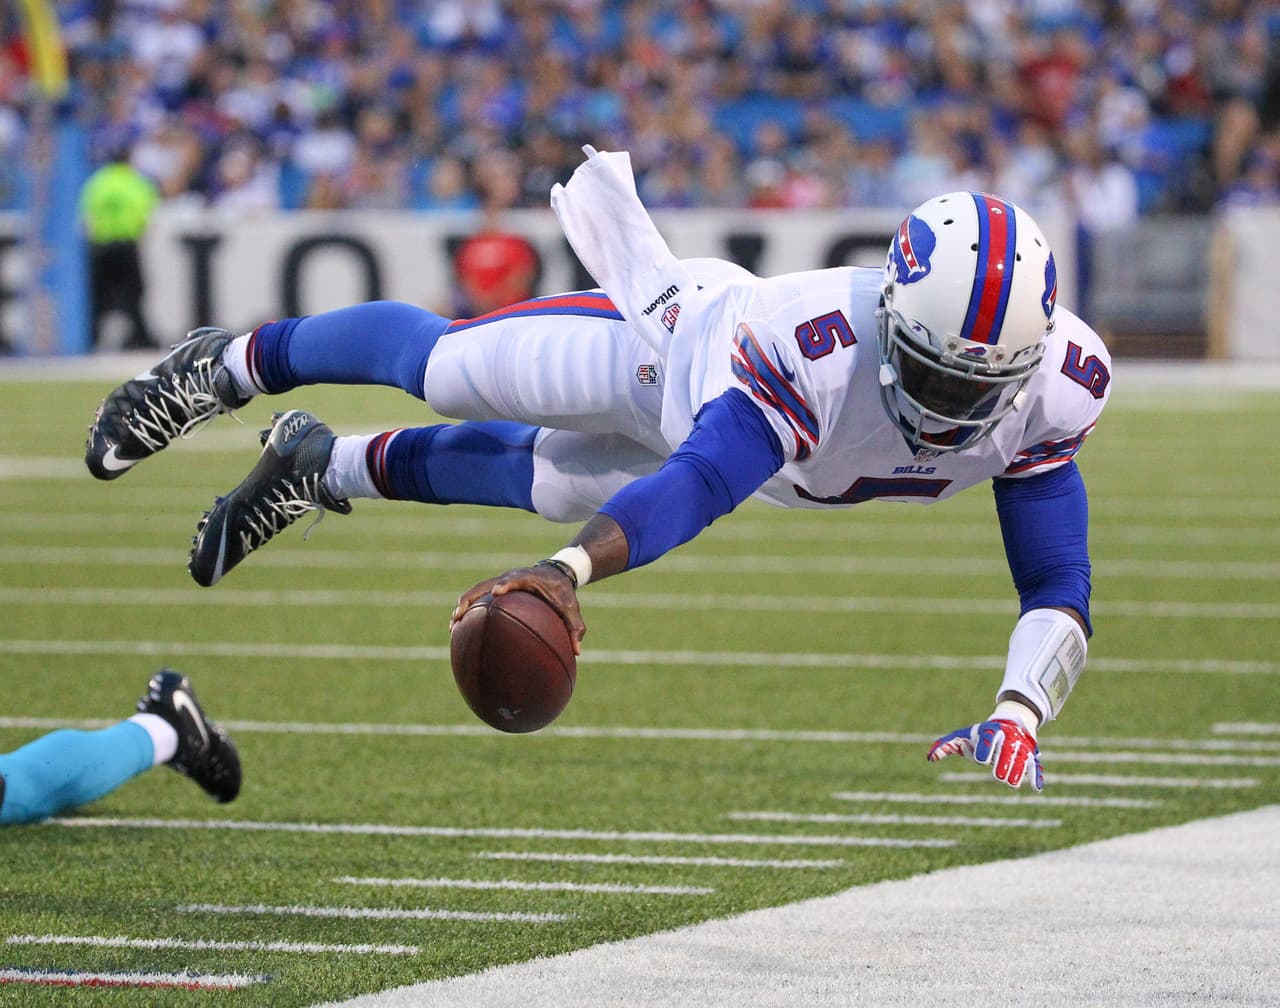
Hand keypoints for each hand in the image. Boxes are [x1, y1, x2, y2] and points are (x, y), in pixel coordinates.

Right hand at [450, 564, 585, 655]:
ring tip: (452, 625)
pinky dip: (468, 608)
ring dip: (463, 605)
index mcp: (528, 578)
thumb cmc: (563, 593)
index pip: (515, 578)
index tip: (497, 591)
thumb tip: (578, 651)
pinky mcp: (496, 587)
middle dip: (471, 598)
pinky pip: (478, 596)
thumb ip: (576, 627)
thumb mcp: (571, 608)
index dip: (505, 583)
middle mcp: (510, 577)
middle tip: (459, 614)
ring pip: (476, 590)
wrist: (556, 573)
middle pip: (485, 584)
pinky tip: (459, 627)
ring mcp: (500, 581)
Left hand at [927, 717, 1043, 791]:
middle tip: (998, 775)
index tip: (981, 759)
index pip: (989, 741)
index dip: (985, 750)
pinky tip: (1036, 788)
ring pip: (1022, 761)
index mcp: (990, 732)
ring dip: (1017, 772)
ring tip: (1011, 782)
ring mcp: (1021, 748)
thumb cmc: (981, 735)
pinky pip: (1035, 766)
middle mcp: (1007, 739)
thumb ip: (946, 746)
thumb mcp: (964, 736)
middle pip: (1007, 752)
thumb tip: (929, 758)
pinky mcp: (1031, 757)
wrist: (1010, 723)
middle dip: (1003, 764)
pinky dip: (1036, 776)